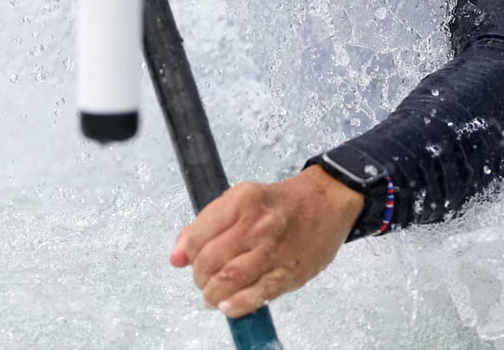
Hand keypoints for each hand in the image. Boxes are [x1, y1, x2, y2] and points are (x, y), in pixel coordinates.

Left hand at [169, 167, 363, 318]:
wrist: (326, 201)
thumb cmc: (280, 202)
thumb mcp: (241, 199)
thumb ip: (207, 224)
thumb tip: (176, 257)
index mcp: (242, 200)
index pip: (199, 235)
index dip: (186, 253)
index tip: (185, 259)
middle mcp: (258, 224)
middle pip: (211, 260)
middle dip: (199, 277)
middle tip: (201, 280)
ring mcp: (274, 250)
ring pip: (230, 280)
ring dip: (213, 294)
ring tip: (212, 295)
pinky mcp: (290, 272)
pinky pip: (256, 296)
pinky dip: (237, 305)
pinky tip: (228, 305)